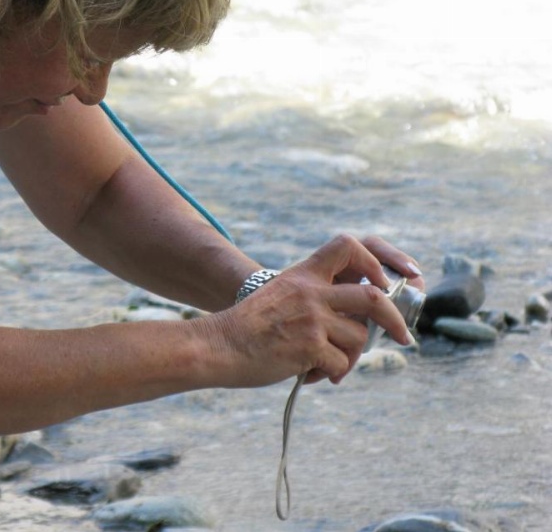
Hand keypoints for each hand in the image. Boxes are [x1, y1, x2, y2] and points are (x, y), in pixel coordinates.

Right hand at [196, 235, 416, 388]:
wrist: (219, 345)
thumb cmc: (247, 328)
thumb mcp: (280, 297)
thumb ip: (312, 300)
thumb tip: (354, 323)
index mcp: (303, 275)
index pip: (348, 246)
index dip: (374, 262)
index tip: (382, 284)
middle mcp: (311, 292)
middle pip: (373, 298)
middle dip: (395, 320)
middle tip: (403, 337)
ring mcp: (311, 319)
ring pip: (358, 338)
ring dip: (351, 358)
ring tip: (328, 366)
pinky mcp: (309, 347)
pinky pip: (340, 364)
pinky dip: (331, 374)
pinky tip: (311, 375)